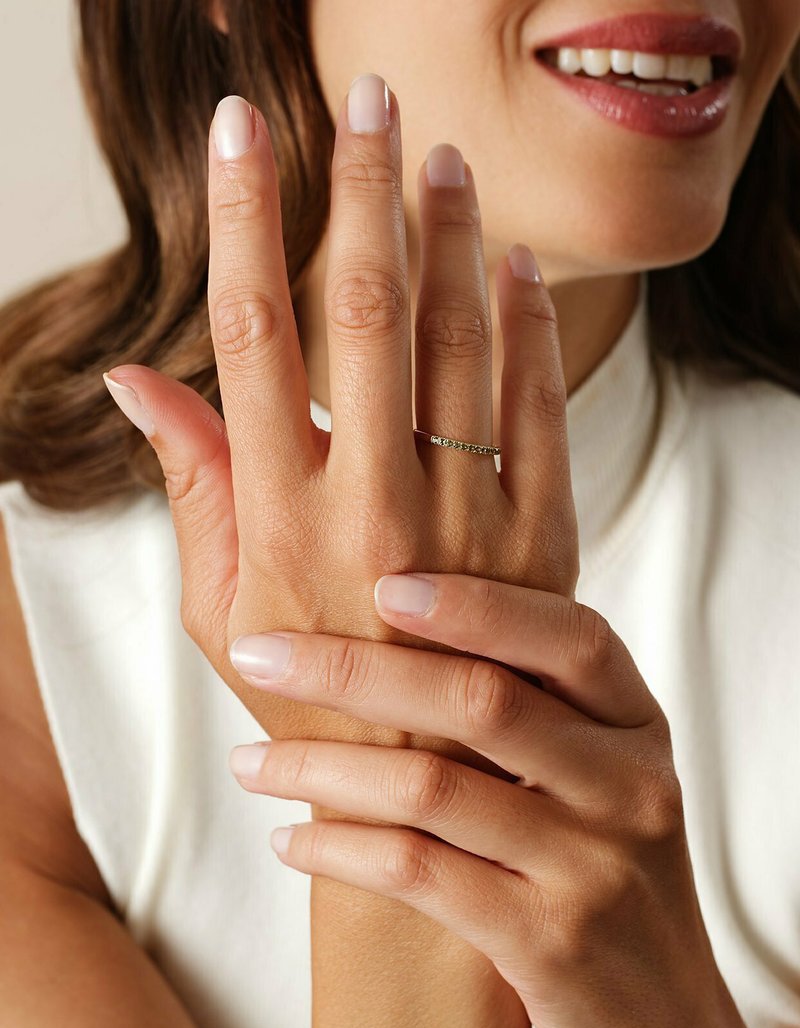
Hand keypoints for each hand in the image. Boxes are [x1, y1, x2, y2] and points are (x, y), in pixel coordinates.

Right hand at [102, 80, 578, 751]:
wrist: (426, 785)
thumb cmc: (306, 698)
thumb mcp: (219, 607)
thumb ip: (191, 484)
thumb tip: (137, 378)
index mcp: (279, 519)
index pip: (252, 336)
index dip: (246, 221)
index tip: (242, 131)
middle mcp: (372, 509)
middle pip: (364, 314)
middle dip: (363, 191)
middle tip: (367, 96)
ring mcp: (465, 526)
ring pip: (460, 347)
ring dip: (452, 238)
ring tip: (442, 158)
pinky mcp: (540, 544)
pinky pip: (540, 416)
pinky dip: (532, 333)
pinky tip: (516, 269)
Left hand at [227, 570, 775, 1027]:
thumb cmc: (604, 884)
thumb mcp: (602, 785)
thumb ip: (536, 712)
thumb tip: (402, 632)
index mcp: (639, 728)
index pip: (570, 636)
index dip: (476, 603)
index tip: (380, 586)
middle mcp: (631, 786)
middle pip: (483, 699)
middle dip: (355, 669)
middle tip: (262, 656)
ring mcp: (596, 866)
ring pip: (434, 787)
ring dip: (321, 768)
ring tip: (247, 763)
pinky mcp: (553, 944)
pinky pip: (420, 874)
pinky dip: (340, 850)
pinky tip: (290, 843)